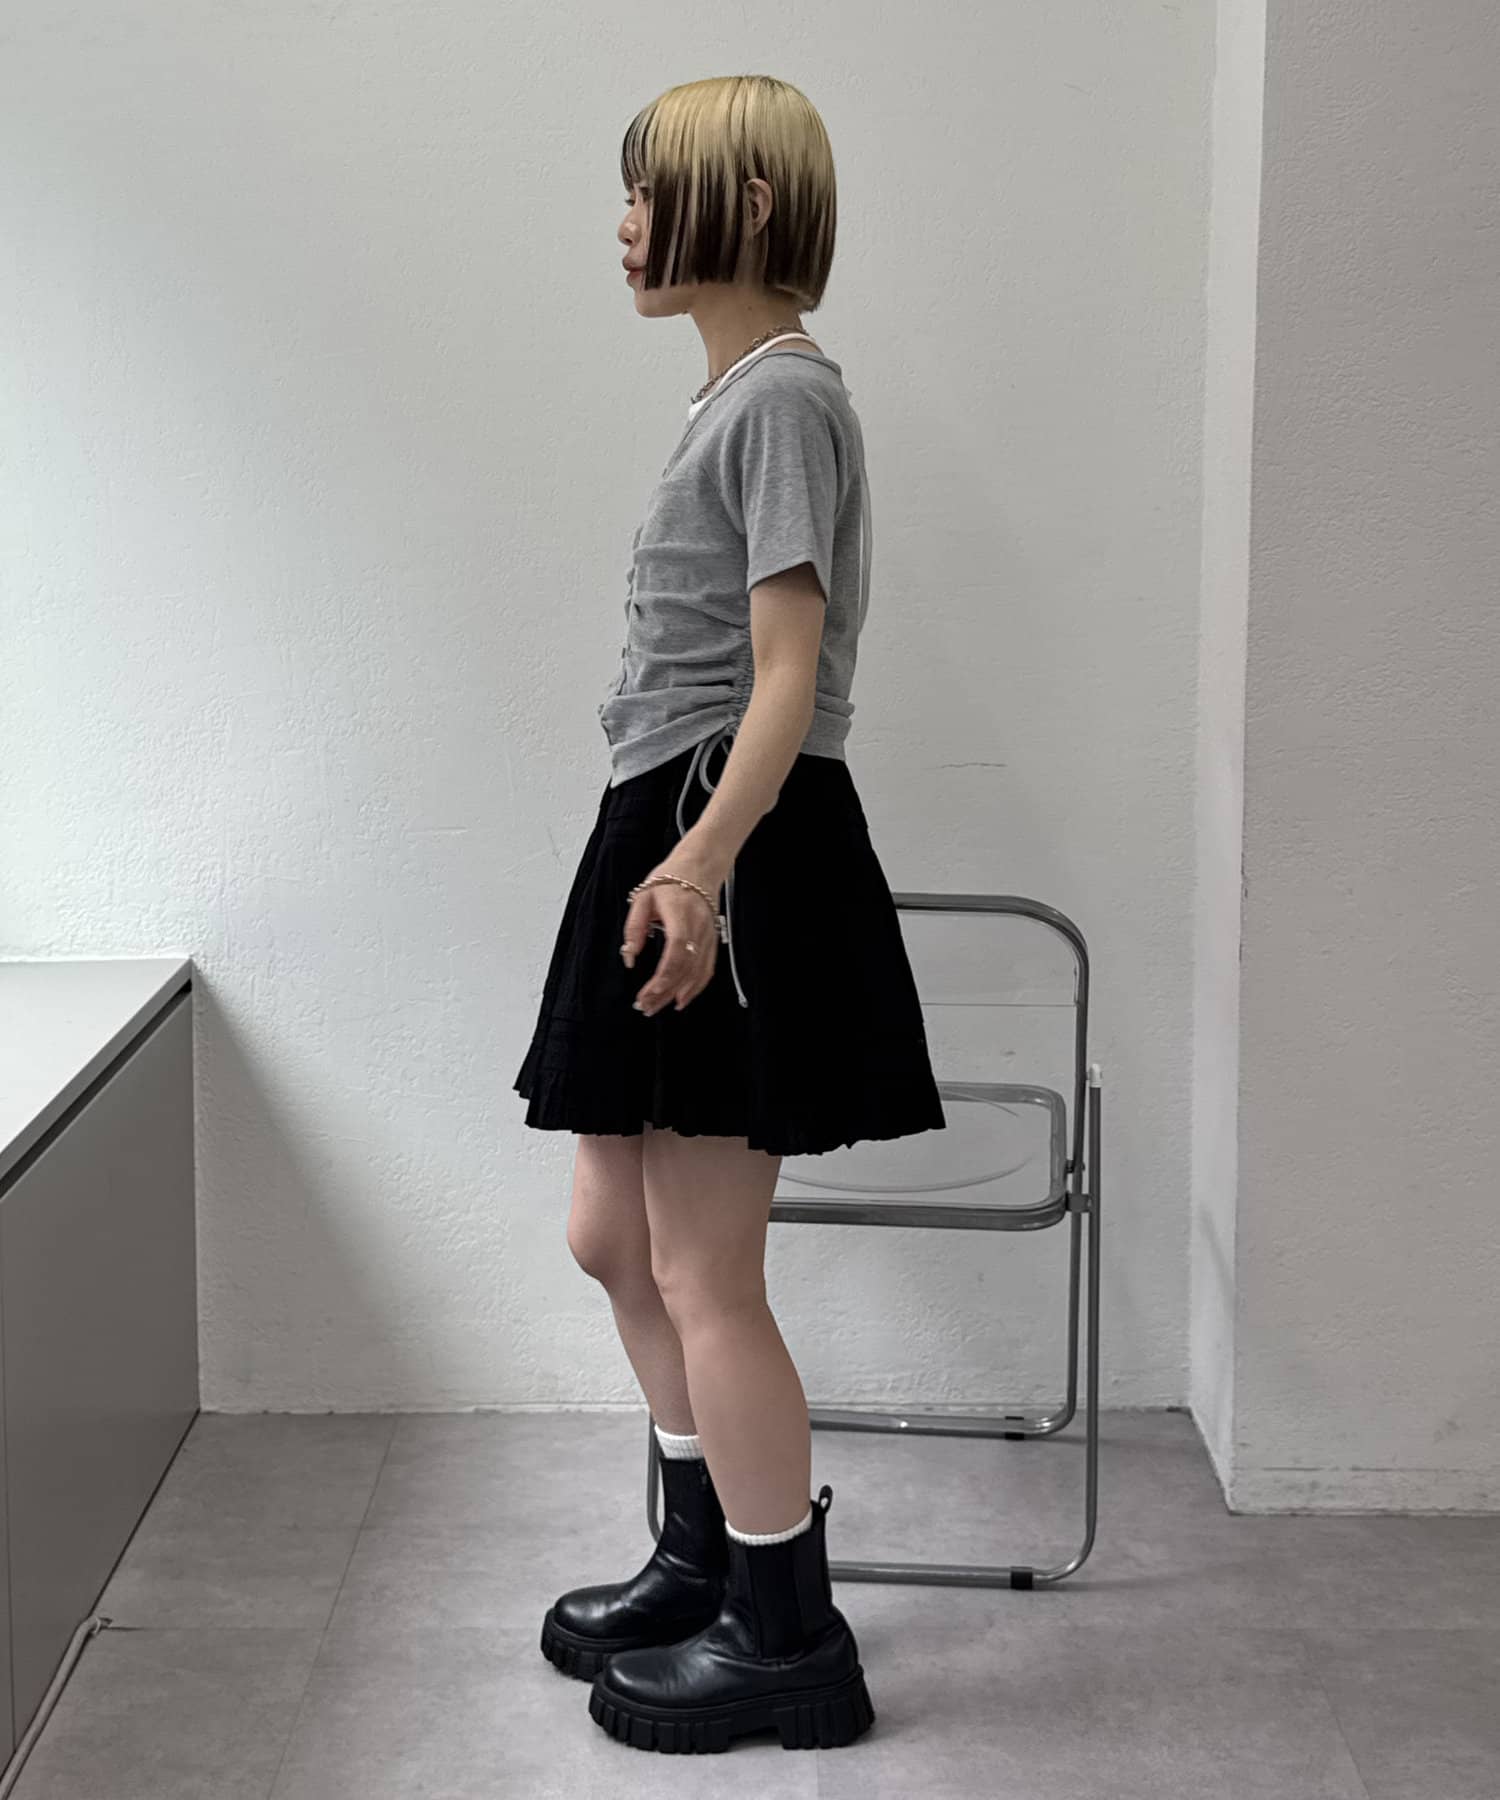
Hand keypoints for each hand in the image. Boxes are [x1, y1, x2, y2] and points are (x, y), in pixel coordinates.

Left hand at [622, 856, 727, 1015]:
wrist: (700, 867)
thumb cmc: (671, 878)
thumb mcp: (643, 897)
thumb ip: (634, 928)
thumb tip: (629, 957)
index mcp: (681, 914)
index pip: (676, 951)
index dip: (664, 976)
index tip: (648, 992)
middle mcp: (699, 928)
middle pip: (685, 968)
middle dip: (665, 991)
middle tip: (645, 1007)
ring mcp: (709, 936)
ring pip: (697, 973)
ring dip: (678, 994)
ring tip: (658, 1007)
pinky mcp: (713, 941)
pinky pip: (706, 969)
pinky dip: (695, 988)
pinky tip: (682, 999)